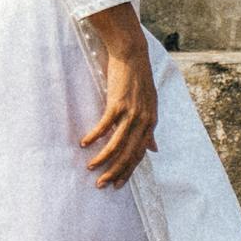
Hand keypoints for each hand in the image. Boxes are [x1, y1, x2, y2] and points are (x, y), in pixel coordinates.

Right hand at [79, 4, 156, 186]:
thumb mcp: (150, 106)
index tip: (118, 184)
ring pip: (117, 144)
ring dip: (103, 158)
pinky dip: (94, 137)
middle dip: (116, 172)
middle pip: (129, 154)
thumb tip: (155, 150)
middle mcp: (143, 120)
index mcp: (151, 123)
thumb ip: (150, 130)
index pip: (140, 154)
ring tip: (91, 167)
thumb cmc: (138, 80)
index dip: (129, 170)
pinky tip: (84, 144)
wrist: (132, 55)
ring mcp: (131, 112)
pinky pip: (105, 126)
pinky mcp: (118, 103)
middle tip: (102, 184)